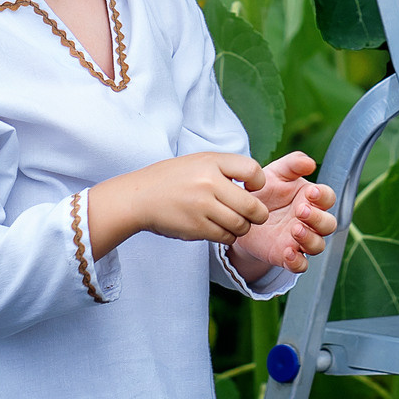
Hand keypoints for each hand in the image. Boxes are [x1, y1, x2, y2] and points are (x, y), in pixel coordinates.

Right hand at [90, 151, 269, 254]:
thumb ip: (225, 169)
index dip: (258, 183)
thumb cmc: (172, 179)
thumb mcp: (198, 162)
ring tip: (233, 222)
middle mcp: (209, 183)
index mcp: (211, 162)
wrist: (139, 197)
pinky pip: (225, 237)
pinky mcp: (196, 228)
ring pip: (241, 225)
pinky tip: (218, 228)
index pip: (252, 170)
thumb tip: (256, 184)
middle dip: (258, 214)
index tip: (252, 188)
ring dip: (242, 227)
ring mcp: (202, 207)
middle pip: (252, 206)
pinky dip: (227, 236)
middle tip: (254, 215)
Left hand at [230, 152, 337, 277]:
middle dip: (318, 218)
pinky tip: (288, 252)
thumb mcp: (275, 173)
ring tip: (294, 229)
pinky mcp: (287, 256)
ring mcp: (300, 240)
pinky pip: (301, 265)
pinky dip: (297, 262)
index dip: (323, 196)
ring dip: (310, 239)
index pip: (328, 198)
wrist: (241, 214)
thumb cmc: (264, 191)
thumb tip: (310, 163)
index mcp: (311, 199)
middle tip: (301, 210)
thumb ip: (293, 164)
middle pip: (329, 224)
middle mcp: (310, 221)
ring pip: (318, 245)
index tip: (310, 192)